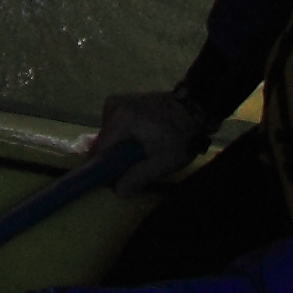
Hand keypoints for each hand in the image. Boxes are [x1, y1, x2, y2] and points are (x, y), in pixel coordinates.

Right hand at [90, 88, 204, 181]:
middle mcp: (112, 106)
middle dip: (117, 156)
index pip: (97, 151)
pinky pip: (116, 126)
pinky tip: (144, 137)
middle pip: (103, 143)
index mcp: (119, 120)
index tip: (118, 176)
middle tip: (140, 160)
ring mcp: (117, 101)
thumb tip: (118, 192)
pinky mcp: (124, 101)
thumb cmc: (180, 136)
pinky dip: (126, 136)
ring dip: (122, 147)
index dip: (105, 167)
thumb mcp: (161, 163)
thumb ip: (138, 177)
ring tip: (146, 148)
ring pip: (109, 135)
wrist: (195, 108)